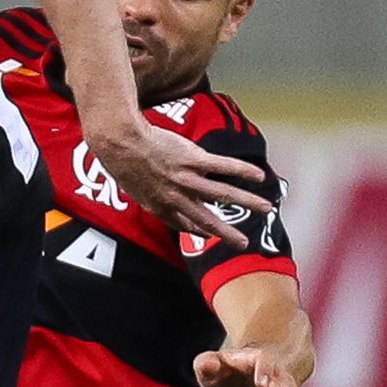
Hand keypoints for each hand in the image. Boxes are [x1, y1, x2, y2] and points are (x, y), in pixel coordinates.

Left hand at [93, 122, 270, 243]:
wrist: (120, 142)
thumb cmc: (123, 160)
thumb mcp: (133, 186)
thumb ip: (150, 194)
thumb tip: (154, 194)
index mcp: (161, 206)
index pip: (184, 225)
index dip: (200, 232)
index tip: (212, 235)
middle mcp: (176, 198)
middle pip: (208, 219)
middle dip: (227, 233)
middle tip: (244, 243)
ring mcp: (186, 179)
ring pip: (223, 195)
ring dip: (246, 202)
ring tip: (265, 207)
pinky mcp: (193, 160)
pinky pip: (223, 167)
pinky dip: (243, 172)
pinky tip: (259, 176)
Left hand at [196, 346, 317, 386]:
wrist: (243, 374)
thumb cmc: (223, 368)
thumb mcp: (209, 364)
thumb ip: (206, 363)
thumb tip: (209, 364)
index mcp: (257, 359)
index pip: (263, 362)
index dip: (263, 371)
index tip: (260, 383)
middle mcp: (276, 374)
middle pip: (281, 385)